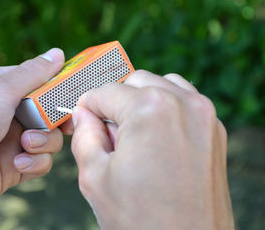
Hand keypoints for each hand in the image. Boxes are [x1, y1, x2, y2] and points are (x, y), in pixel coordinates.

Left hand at [0, 49, 64, 229]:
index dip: (60, 89)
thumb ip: (33, 74)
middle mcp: (8, 113)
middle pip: (49, 114)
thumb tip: (58, 53)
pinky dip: (34, 163)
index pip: (41, 83)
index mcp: (2, 88)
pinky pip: (38, 163)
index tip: (77, 94)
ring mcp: (9, 141)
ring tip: (26, 144)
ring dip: (44, 142)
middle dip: (56, 120)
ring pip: (49, 139)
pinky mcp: (11, 167)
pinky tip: (17, 163)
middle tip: (62, 123)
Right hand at [71, 70, 234, 229]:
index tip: (83, 119)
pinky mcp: (214, 130)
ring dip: (142, 101)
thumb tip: (83, 114)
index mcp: (149, 109)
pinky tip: (156, 138)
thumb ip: (83, 135)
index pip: (104, 91)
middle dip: (116, 103)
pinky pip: (184, 101)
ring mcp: (203, 115)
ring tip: (134, 136)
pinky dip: (166, 108)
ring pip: (161, 85)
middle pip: (133, 82)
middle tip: (109, 135)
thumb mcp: (94, 176)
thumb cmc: (141, 220)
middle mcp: (182, 103)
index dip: (87, 106)